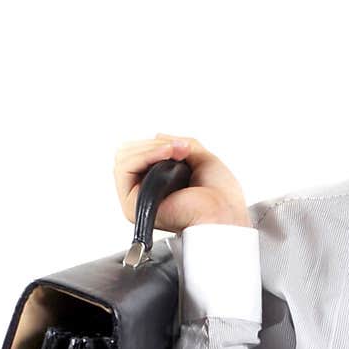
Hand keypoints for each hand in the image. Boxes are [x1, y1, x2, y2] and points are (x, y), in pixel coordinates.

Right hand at [113, 133, 252, 233]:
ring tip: (173, 152)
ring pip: (124, 160)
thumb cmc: (220, 195)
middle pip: (127, 155)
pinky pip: (124, 170)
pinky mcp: (133, 206)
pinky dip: (144, 155)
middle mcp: (146, 193)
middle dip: (153, 144)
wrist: (224, 212)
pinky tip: (165, 155)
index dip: (156, 143)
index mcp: (159, 185)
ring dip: (150, 148)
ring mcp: (138, 200)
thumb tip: (156, 137)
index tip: (181, 146)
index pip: (139, 155)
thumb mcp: (199, 156)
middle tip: (179, 149)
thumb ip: (176, 144)